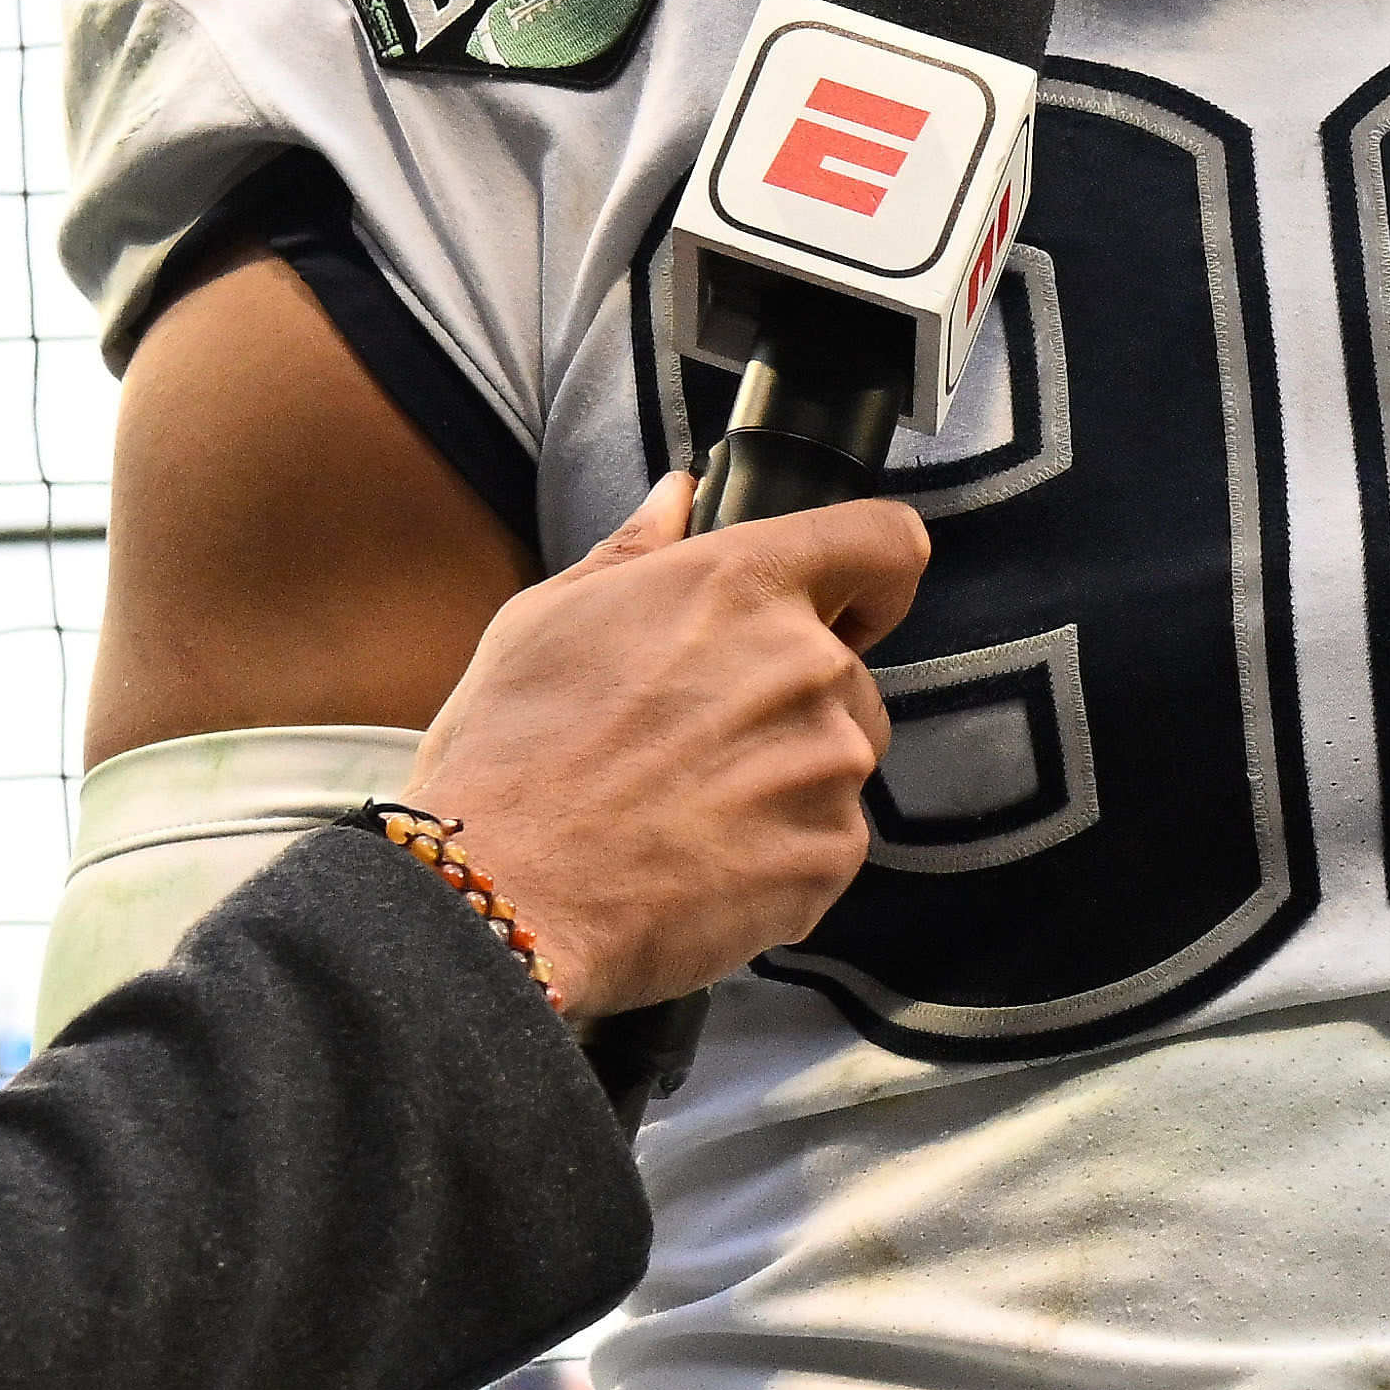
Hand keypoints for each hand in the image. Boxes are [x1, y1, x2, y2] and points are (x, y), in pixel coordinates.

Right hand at [400, 480, 922, 1018]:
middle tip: (695, 746)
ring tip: (687, 812)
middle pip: (847, 673)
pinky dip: (781, 856)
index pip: (883, 542)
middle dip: (791, 704)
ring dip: (786, 781)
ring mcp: (829, 762)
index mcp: (741, 584)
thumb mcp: (546, 620)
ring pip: (839, 760)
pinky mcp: (832, 852)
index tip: (851, 606)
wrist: (506, 890)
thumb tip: (677, 498)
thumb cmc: (509, 756)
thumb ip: (634, 552)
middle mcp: (805, 662)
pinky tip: (700, 864)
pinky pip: (829, 842)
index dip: (873, 575)